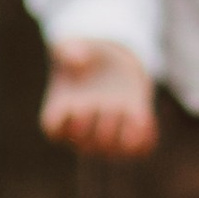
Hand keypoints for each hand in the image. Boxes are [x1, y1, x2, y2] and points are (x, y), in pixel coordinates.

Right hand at [40, 40, 156, 156]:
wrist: (111, 64)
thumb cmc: (86, 56)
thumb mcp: (74, 46)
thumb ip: (69, 49)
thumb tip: (78, 61)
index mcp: (59, 111)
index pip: (54, 130)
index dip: (66, 120)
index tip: (77, 102)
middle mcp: (79, 132)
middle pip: (87, 144)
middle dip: (100, 122)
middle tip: (107, 101)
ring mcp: (104, 139)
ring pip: (112, 152)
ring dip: (122, 131)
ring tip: (126, 107)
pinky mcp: (128, 138)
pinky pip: (137, 150)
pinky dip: (144, 138)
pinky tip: (144, 117)